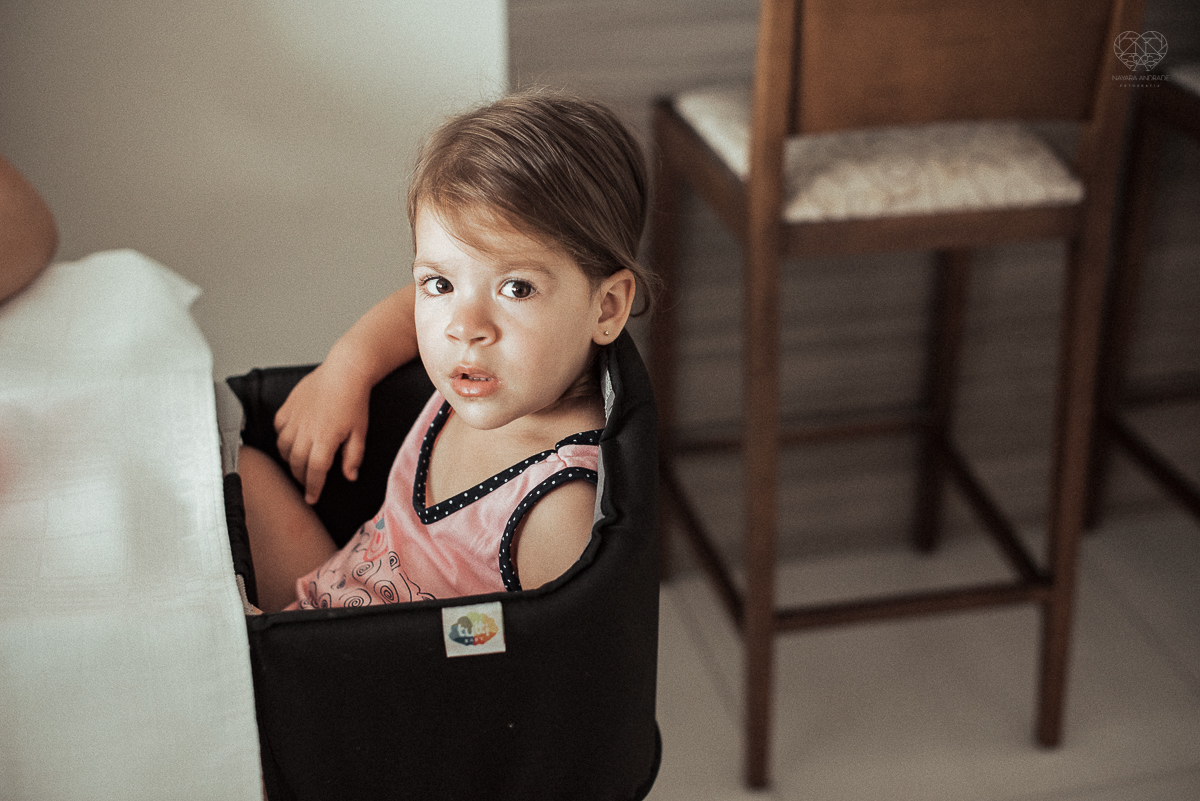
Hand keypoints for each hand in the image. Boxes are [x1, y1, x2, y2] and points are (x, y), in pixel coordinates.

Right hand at [274, 359, 371, 503]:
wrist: (344, 371)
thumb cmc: (355, 401)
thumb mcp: (360, 432)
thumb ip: (353, 457)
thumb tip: (350, 477)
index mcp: (324, 439)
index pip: (314, 471)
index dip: (312, 487)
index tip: (312, 498)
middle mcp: (305, 431)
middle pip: (296, 463)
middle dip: (301, 477)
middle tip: (307, 482)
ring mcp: (294, 418)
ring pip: (283, 448)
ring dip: (290, 460)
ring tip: (299, 464)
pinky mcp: (287, 407)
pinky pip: (279, 429)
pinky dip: (283, 439)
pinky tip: (292, 441)